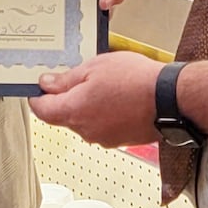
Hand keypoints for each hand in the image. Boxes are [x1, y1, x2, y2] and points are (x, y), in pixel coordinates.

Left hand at [29, 50, 160, 146]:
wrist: (169, 99)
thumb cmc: (136, 81)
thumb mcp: (95, 67)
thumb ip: (66, 79)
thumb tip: (46, 84)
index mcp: (73, 111)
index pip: (41, 110)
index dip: (37, 97)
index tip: (39, 87)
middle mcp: (85, 130)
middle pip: (62, 116)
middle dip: (66, 98)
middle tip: (80, 77)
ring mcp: (102, 138)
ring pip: (83, 121)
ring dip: (88, 105)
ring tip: (106, 85)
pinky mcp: (118, 140)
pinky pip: (102, 126)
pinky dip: (104, 113)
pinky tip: (118, 97)